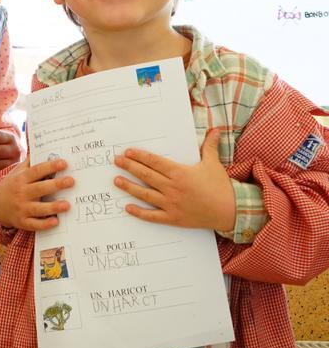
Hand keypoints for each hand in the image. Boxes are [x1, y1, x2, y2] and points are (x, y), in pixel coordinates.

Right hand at [0, 158, 72, 230]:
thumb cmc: (12, 185)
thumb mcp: (17, 173)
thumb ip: (30, 163)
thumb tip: (45, 148)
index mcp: (21, 179)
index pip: (36, 171)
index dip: (50, 167)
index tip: (63, 163)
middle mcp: (21, 193)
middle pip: (39, 188)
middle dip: (56, 185)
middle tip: (71, 181)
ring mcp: (21, 208)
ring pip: (38, 208)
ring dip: (52, 207)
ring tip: (67, 205)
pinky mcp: (23, 222)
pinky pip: (34, 224)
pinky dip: (44, 224)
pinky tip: (56, 222)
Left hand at [113, 128, 235, 230]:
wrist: (231, 211)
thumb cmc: (221, 187)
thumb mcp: (213, 164)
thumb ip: (209, 146)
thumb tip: (215, 130)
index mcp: (181, 173)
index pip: (155, 162)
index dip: (140, 156)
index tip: (128, 152)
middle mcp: (173, 188)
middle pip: (146, 175)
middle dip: (129, 167)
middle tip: (116, 161)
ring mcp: (172, 204)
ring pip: (145, 194)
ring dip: (129, 187)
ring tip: (116, 180)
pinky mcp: (173, 218)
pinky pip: (152, 216)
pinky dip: (139, 212)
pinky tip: (127, 207)